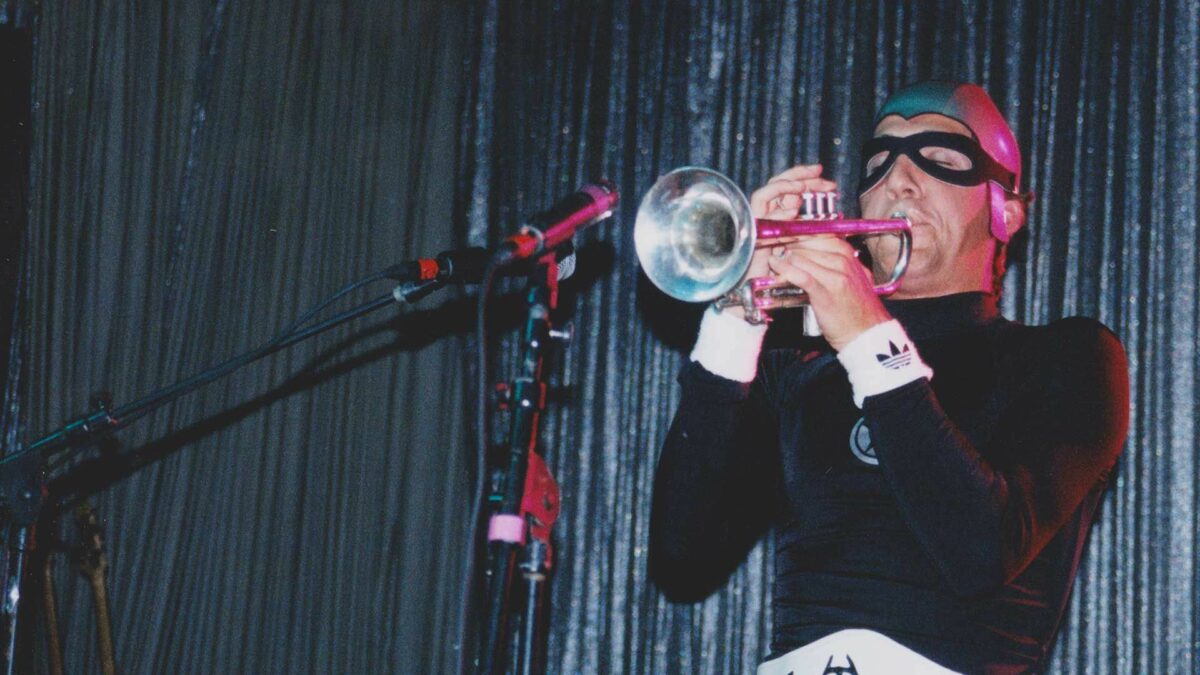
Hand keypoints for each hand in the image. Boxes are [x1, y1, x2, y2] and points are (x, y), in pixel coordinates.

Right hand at [721, 165, 837, 320]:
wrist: (757, 293)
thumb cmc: (778, 275)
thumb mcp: (799, 248)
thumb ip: (806, 230)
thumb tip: (821, 215)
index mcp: (777, 219)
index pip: (790, 192)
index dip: (807, 182)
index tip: (827, 181)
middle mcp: (764, 216)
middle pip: (779, 185)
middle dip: (800, 176)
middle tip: (820, 172)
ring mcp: (755, 219)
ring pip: (768, 189)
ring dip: (788, 183)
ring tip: (805, 186)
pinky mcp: (748, 225)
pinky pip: (761, 202)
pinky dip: (777, 198)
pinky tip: (794, 202)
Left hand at [765, 236, 891, 350]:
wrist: (868, 334)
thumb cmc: (857, 308)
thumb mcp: (852, 277)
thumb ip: (834, 261)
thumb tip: (810, 251)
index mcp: (848, 255)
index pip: (818, 233)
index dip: (797, 233)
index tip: (784, 234)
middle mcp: (843, 261)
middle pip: (807, 243)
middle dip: (788, 243)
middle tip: (773, 246)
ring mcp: (835, 276)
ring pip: (802, 257)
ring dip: (784, 257)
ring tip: (773, 259)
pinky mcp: (825, 293)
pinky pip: (801, 275)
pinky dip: (786, 269)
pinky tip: (776, 266)